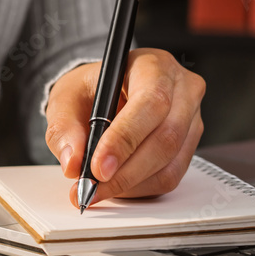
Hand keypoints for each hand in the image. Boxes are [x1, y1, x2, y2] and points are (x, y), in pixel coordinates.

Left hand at [44, 48, 204, 207]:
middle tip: (92, 187)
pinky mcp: (189, 144)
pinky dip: (140, 187)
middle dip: (125, 171)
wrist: (103, 94)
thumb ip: (64, 127)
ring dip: (131, 184)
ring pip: (170, 163)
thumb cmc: (90, 89)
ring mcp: (191, 118)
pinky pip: (170, 175)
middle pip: (166, 137)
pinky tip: (116, 185)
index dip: (125, 139)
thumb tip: (73, 162)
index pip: (150, 102)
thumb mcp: (65, 98)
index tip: (98, 167)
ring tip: (98, 189)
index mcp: (152, 66)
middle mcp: (180, 89)